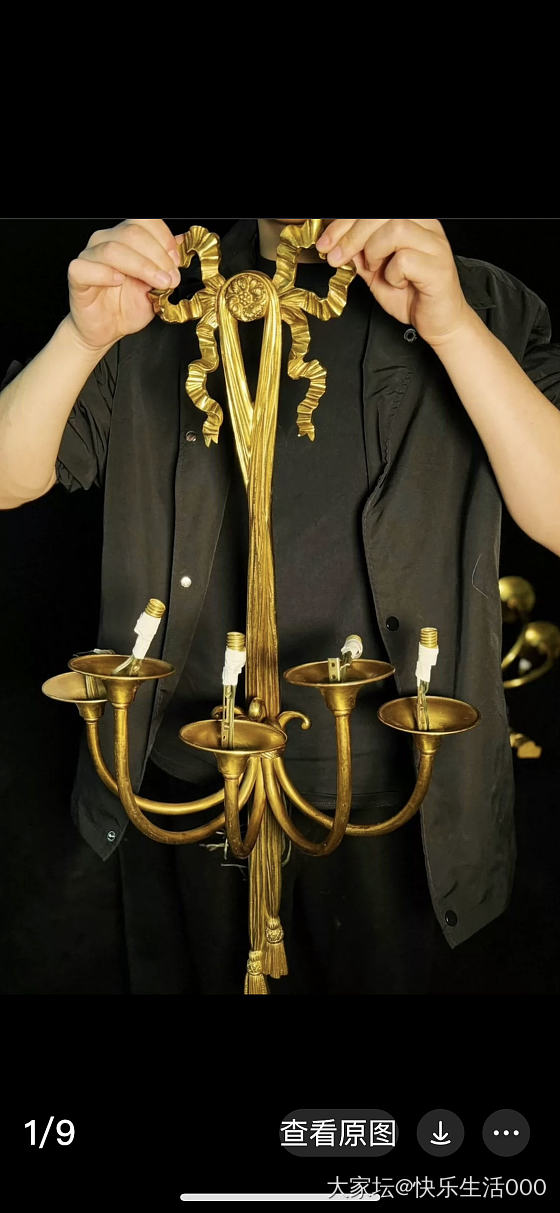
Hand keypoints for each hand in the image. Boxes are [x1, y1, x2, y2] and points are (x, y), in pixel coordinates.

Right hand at [67, 219, 181, 351]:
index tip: (176, 261)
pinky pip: (86, 267)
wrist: (108, 330)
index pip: (144, 221)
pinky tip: (119, 282)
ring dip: (142, 266)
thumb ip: (167, 264)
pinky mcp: (77, 275)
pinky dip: (105, 274)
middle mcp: (106, 241)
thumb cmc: (127, 306)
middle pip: (132, 233)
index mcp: (126, 238)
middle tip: (171, 278)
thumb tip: (184, 244)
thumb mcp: (157, 285)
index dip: (163, 238)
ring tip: (158, 284)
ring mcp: (90, 257)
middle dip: (158, 257)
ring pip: (113, 249)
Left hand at [316, 219, 472, 347]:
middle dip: (351, 235)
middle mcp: (426, 227)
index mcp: (412, 222)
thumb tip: (335, 242)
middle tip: (336, 257)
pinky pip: (405, 259)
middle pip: (383, 213)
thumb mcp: (375, 271)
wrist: (438, 322)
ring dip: (374, 251)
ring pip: (395, 229)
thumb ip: (359, 254)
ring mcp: (435, 245)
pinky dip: (393, 274)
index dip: (345, 223)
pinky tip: (398, 282)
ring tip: (376, 270)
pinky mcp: (439, 267)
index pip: (374, 210)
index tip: (326, 242)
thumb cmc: (411, 295)